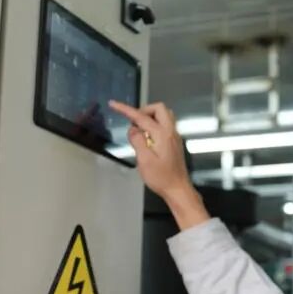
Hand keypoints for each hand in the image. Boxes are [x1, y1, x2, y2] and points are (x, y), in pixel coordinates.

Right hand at [109, 100, 209, 229]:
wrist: (178, 189)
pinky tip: (147, 139)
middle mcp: (171, 131)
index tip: (114, 104)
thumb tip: (133, 129)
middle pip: (159, 108)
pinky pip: (165, 125)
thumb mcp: (144, 160)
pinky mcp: (174, 142)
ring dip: (150, 117)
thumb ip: (137, 141)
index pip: (142, 117)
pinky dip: (154, 125)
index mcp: (162, 134)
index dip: (126, 109)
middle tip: (133, 122)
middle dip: (143, 110)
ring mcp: (174, 136)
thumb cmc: (161, 177)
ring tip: (139, 130)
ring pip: (164, 116)